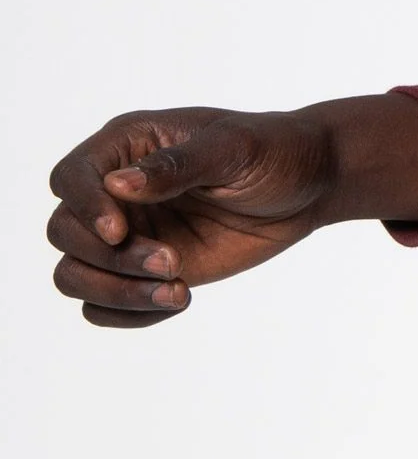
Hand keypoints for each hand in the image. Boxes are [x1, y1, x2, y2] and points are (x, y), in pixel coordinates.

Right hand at [46, 96, 417, 328]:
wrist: (311, 185)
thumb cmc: (276, 151)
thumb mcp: (234, 149)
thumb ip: (177, 166)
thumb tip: (116, 184)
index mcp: (129, 145)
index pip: (70, 177)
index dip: (84, 207)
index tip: (120, 231)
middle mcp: (116, 190)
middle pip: (66, 233)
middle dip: (110, 258)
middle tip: (172, 262)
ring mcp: (129, 231)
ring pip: (75, 274)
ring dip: (115, 292)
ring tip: (177, 291)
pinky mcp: (143, 269)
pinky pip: (102, 304)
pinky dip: (128, 313)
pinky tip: (178, 300)